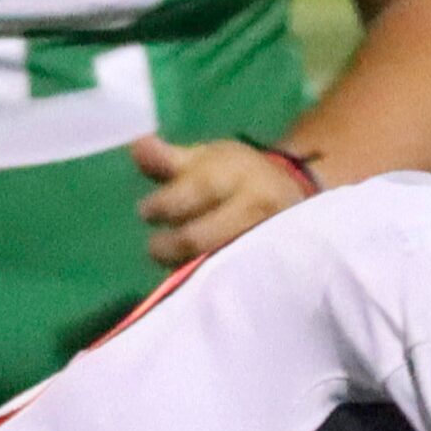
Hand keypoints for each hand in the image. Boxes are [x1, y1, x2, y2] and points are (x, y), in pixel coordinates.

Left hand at [133, 136, 317, 266]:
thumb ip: (168, 159)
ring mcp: (269, 241)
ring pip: (218, 265)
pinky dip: (212, 283)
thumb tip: (138, 146)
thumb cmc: (238, 174)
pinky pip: (236, 282)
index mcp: (239, 174)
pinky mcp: (273, 267)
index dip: (164, 205)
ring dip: (189, 268)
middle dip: (170, 246)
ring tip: (174, 262)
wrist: (292, 193)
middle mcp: (258, 207)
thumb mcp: (206, 159)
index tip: (146, 211)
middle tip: (155, 247)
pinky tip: (198, 280)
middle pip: (202, 238)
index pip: (197, 190)